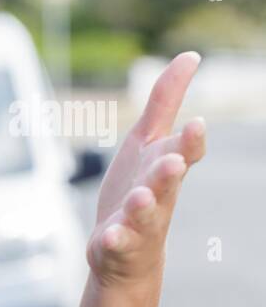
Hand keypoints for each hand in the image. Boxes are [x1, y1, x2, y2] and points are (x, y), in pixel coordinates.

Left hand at [88, 52, 207, 289]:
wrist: (126, 250)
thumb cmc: (141, 186)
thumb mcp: (149, 141)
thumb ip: (165, 101)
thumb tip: (190, 56)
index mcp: (166, 167)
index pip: (185, 151)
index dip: (191, 140)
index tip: (196, 122)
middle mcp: (159, 194)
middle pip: (168, 182)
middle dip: (170, 171)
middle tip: (174, 162)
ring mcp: (140, 221)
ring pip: (145, 212)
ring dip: (144, 204)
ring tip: (141, 195)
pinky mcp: (117, 243)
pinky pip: (118, 242)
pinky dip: (115, 238)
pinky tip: (109, 235)